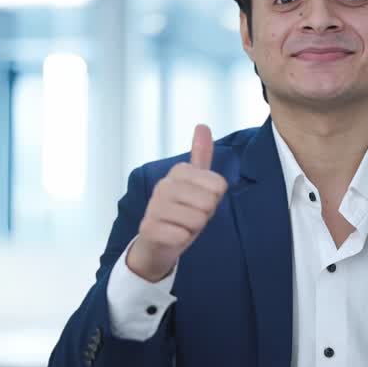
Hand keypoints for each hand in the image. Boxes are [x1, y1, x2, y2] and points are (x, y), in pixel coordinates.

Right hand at [126, 124, 228, 281]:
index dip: (214, 199)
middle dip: (204, 215)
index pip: (219, 186)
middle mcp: (164, 185)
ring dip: (193, 229)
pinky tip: (172, 236)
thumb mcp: (195, 183)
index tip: (199, 202)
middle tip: (191, 216)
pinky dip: (181, 240)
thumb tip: (202, 125)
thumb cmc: (182, 211)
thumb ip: (201, 156)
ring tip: (181, 225)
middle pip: (209, 203)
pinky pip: (181, 236)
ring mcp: (153, 206)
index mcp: (178, 171)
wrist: (157, 241)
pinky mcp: (148, 228)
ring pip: (196, 220)